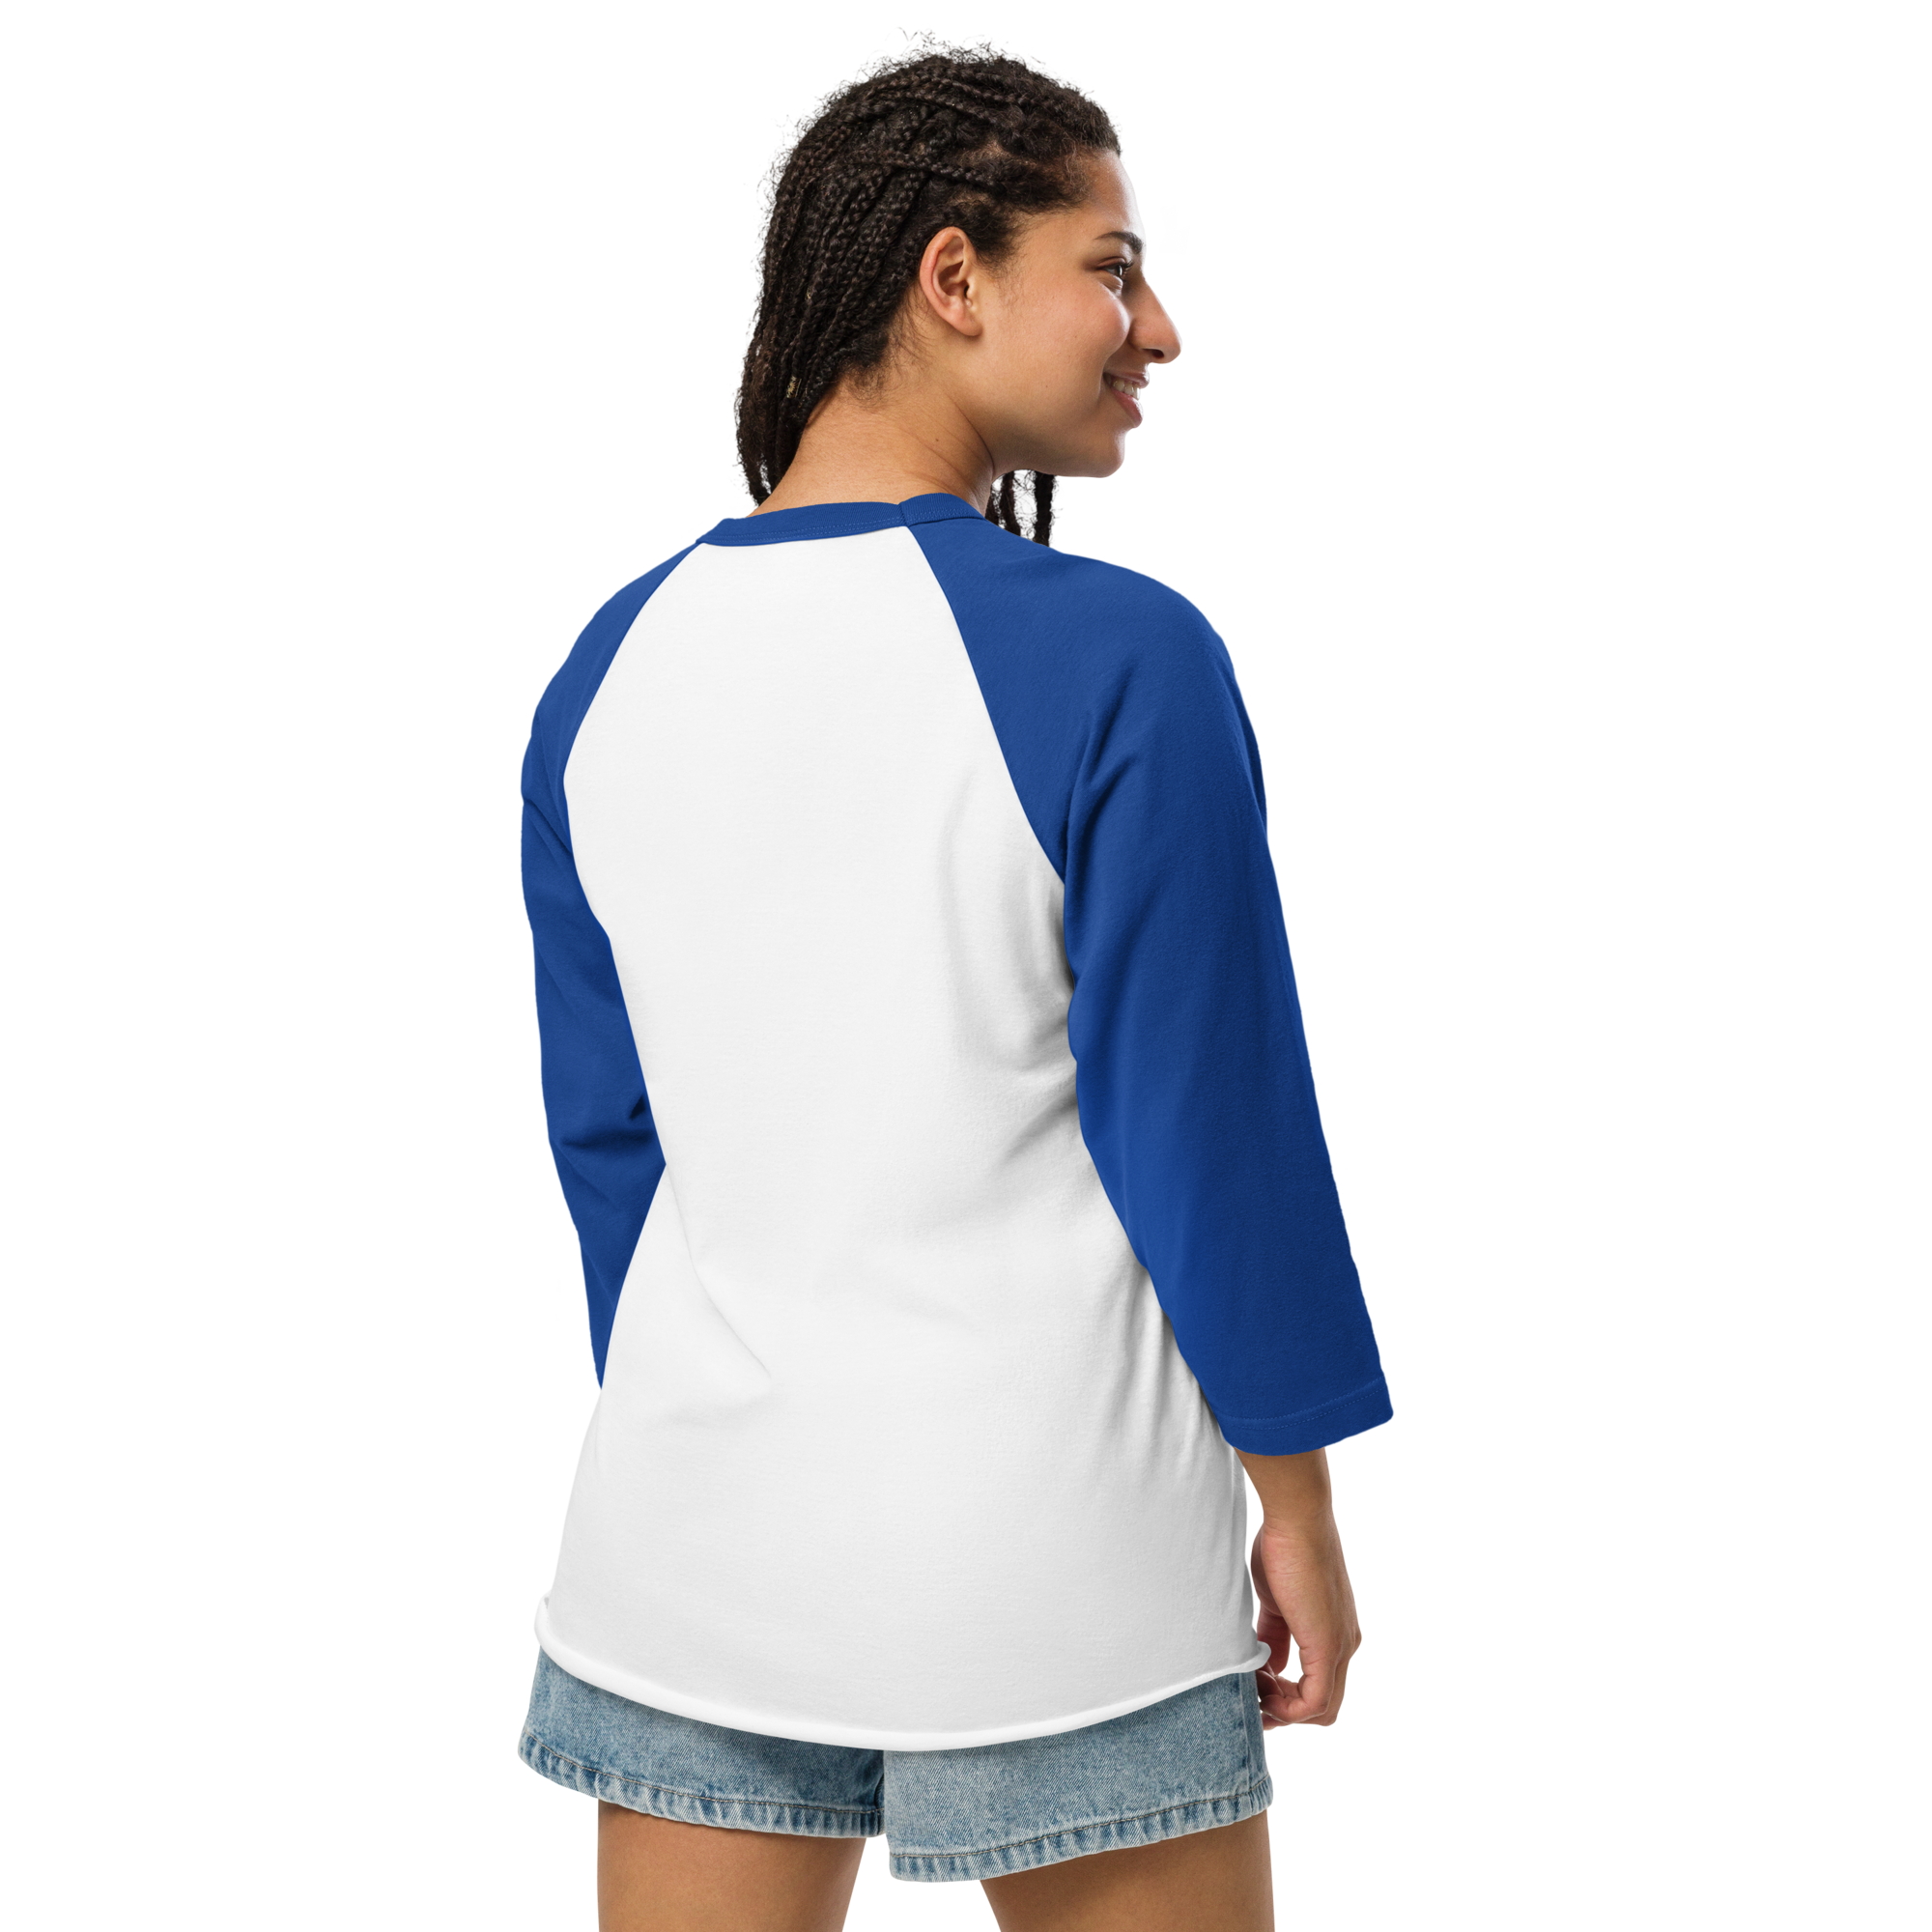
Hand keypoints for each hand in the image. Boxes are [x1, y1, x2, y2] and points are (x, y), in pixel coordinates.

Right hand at [1250, 1510, 1361, 1730]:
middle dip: (1285, 1711)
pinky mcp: (1328, 1647)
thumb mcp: (1275, 1598)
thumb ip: (1274, 1631)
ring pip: (1322, 1709)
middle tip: (1252, 1703)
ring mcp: (1340, 1647)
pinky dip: (1288, 1708)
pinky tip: (1261, 1693)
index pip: (1318, 1684)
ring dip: (1283, 1711)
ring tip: (1252, 1697)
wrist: (1296, 1519)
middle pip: (1324, 1705)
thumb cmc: (1283, 1545)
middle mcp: (1346, 1644)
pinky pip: (1315, 1700)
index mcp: (1336, 1631)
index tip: (1254, 1690)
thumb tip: (1266, 1659)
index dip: (1286, 1697)